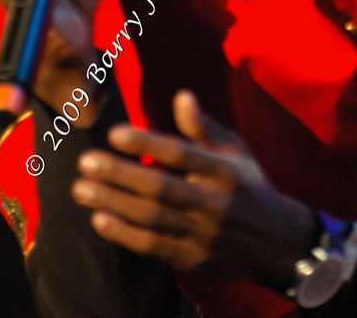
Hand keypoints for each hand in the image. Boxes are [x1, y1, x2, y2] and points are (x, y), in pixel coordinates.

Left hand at [71, 91, 315, 289]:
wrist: (274, 243)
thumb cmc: (246, 184)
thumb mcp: (235, 149)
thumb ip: (204, 126)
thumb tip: (181, 96)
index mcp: (226, 171)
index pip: (182, 155)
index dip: (147, 144)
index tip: (114, 133)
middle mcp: (215, 205)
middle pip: (160, 189)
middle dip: (119, 174)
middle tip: (85, 161)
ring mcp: (203, 236)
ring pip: (152, 220)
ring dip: (113, 204)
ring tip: (82, 189)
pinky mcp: (192, 261)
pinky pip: (153, 248)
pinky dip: (124, 235)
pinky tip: (100, 218)